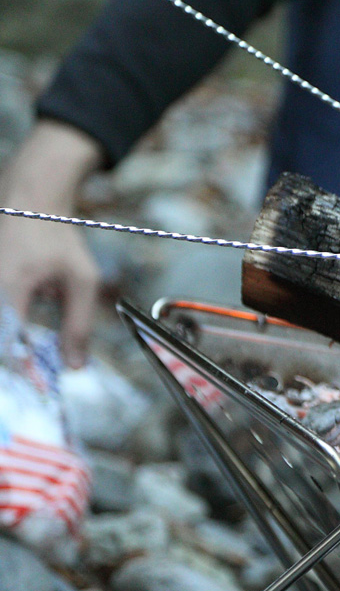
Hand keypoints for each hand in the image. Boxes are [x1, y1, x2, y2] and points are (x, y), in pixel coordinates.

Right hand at [0, 121, 103, 367]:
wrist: (28, 200)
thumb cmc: (57, 239)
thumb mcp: (80, 280)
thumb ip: (78, 325)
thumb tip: (75, 368)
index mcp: (9, 287)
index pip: (8, 344)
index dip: (21, 372)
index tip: (37, 391)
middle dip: (12, 363)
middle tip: (27, 388)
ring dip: (10, 348)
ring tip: (24, 367)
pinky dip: (7, 332)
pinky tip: (17, 342)